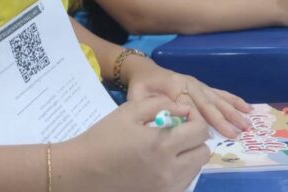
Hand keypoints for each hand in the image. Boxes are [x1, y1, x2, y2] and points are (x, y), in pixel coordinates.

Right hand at [59, 96, 208, 191]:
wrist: (83, 170)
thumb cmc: (104, 137)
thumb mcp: (130, 110)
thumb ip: (161, 104)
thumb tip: (183, 108)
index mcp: (164, 145)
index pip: (200, 132)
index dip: (195, 119)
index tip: (183, 116)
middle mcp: (170, 170)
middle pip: (204, 153)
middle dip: (195, 138)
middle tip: (178, 131)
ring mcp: (167, 188)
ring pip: (196, 169)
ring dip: (189, 155)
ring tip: (169, 147)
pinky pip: (183, 182)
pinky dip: (180, 171)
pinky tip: (162, 163)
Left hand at [123, 57, 250, 138]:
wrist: (144, 70)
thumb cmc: (141, 87)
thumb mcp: (136, 97)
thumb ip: (147, 108)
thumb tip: (162, 122)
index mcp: (173, 86)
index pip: (189, 105)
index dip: (199, 119)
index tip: (210, 134)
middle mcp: (189, 84)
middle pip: (207, 103)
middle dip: (222, 118)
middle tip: (236, 133)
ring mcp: (197, 84)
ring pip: (217, 98)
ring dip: (233, 111)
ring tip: (247, 123)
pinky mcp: (202, 86)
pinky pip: (220, 93)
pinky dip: (234, 100)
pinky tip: (247, 107)